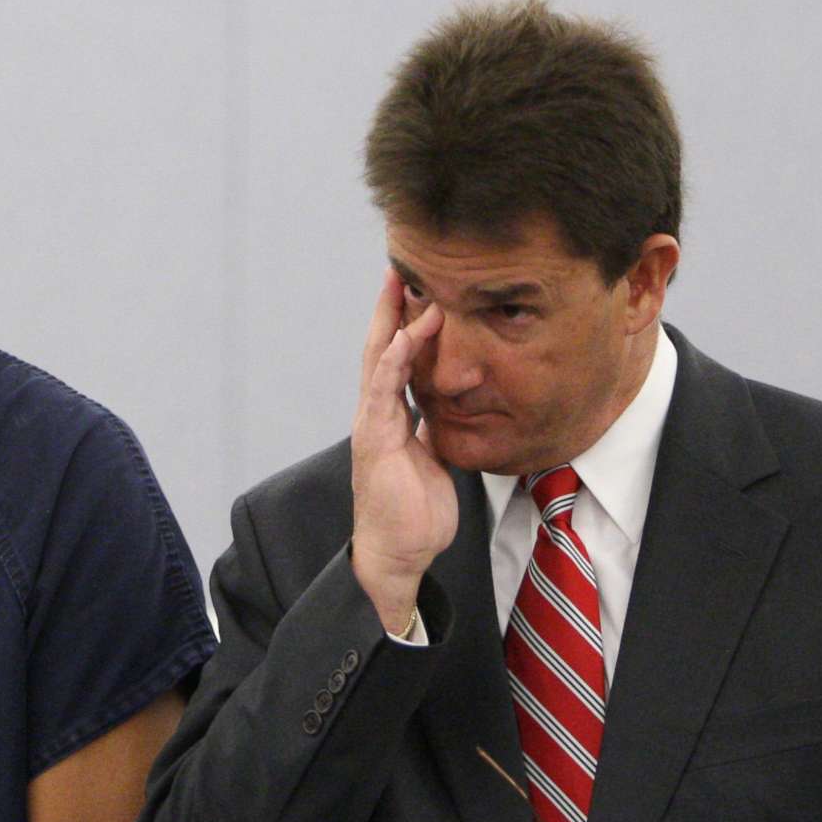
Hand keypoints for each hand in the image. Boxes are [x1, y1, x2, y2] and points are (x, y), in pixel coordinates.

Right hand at [349, 266, 454, 632]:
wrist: (398, 555)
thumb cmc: (415, 515)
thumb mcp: (433, 461)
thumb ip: (434, 432)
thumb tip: (448, 413)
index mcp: (392, 417)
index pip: (396, 359)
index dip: (404, 323)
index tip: (417, 288)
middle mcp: (377, 414)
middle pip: (381, 348)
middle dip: (390, 308)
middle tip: (398, 266)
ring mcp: (373, 425)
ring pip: (380, 362)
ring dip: (393, 322)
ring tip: (405, 286)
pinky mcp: (376, 441)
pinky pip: (384, 392)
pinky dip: (394, 361)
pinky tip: (405, 335)